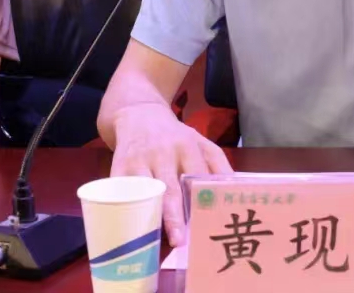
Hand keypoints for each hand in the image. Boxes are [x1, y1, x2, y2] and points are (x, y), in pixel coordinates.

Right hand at [109, 104, 232, 246]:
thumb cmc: (174, 135)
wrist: (139, 113)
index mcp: (187, 147)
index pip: (196, 175)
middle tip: (179, 239)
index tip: (205, 222)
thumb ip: (218, 162)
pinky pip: (120, 189)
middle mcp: (163, 153)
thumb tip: (235, 187)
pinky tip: (126, 223)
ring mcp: (139, 160)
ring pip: (145, 191)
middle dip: (173, 215)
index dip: (200, 198)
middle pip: (169, 187)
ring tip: (151, 238)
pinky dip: (123, 206)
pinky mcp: (118, 165)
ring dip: (149, 215)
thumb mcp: (199, 140)